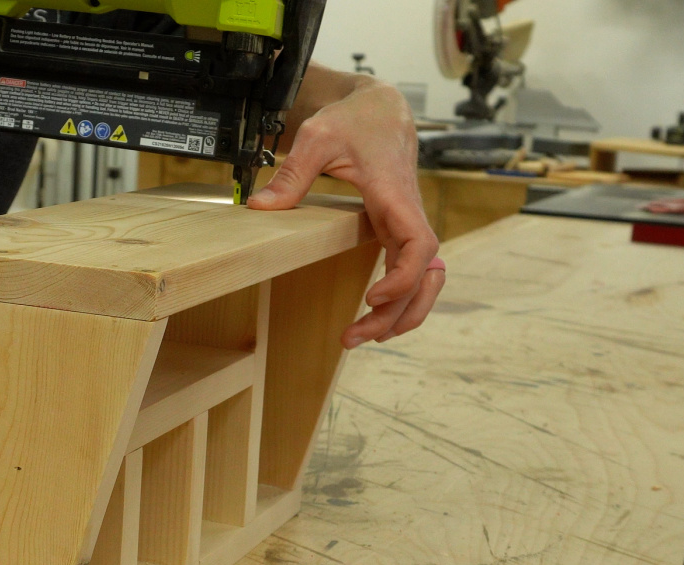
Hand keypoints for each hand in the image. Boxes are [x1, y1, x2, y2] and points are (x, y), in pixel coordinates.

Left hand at [248, 75, 442, 348]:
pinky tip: (374, 317)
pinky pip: (410, 271)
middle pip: (424, 274)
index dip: (403, 277)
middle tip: (356, 337)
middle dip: (398, 312)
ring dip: (402, 313)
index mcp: (394, 194)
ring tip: (362, 336)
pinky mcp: (397, 230)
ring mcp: (405, 224)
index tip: (374, 296)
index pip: (420, 244)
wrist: (379, 107)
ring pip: (423, 279)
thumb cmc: (353, 119)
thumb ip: (292, 174)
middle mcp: (408, 214)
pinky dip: (400, 298)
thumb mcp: (317, 137)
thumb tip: (260, 207)